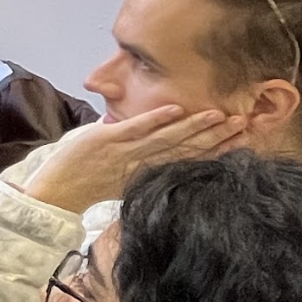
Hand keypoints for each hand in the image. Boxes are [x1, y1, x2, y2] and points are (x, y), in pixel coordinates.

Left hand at [20, 105, 245, 214]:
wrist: (56, 192)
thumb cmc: (89, 183)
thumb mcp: (126, 176)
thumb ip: (146, 162)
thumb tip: (162, 145)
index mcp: (150, 171)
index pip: (190, 158)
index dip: (218, 148)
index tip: (244, 138)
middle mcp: (143, 162)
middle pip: (186, 148)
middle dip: (217, 135)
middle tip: (245, 123)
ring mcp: (125, 150)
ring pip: (166, 137)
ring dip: (194, 126)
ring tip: (220, 115)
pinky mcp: (106, 140)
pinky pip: (135, 128)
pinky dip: (155, 118)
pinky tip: (176, 109)